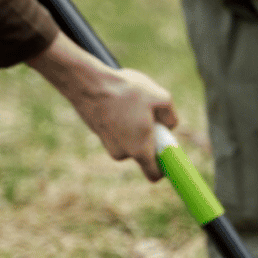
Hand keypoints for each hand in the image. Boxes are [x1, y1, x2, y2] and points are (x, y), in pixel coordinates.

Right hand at [26, 32, 180, 181]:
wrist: (87, 83)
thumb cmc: (125, 91)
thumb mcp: (160, 98)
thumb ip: (171, 116)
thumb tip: (169, 126)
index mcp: (139, 150)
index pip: (154, 174)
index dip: (164, 167)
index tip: (167, 151)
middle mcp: (122, 153)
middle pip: (144, 152)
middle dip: (150, 138)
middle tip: (150, 116)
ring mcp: (107, 145)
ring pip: (131, 140)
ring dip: (136, 127)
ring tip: (132, 106)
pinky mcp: (98, 134)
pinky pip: (118, 132)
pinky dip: (123, 122)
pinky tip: (120, 104)